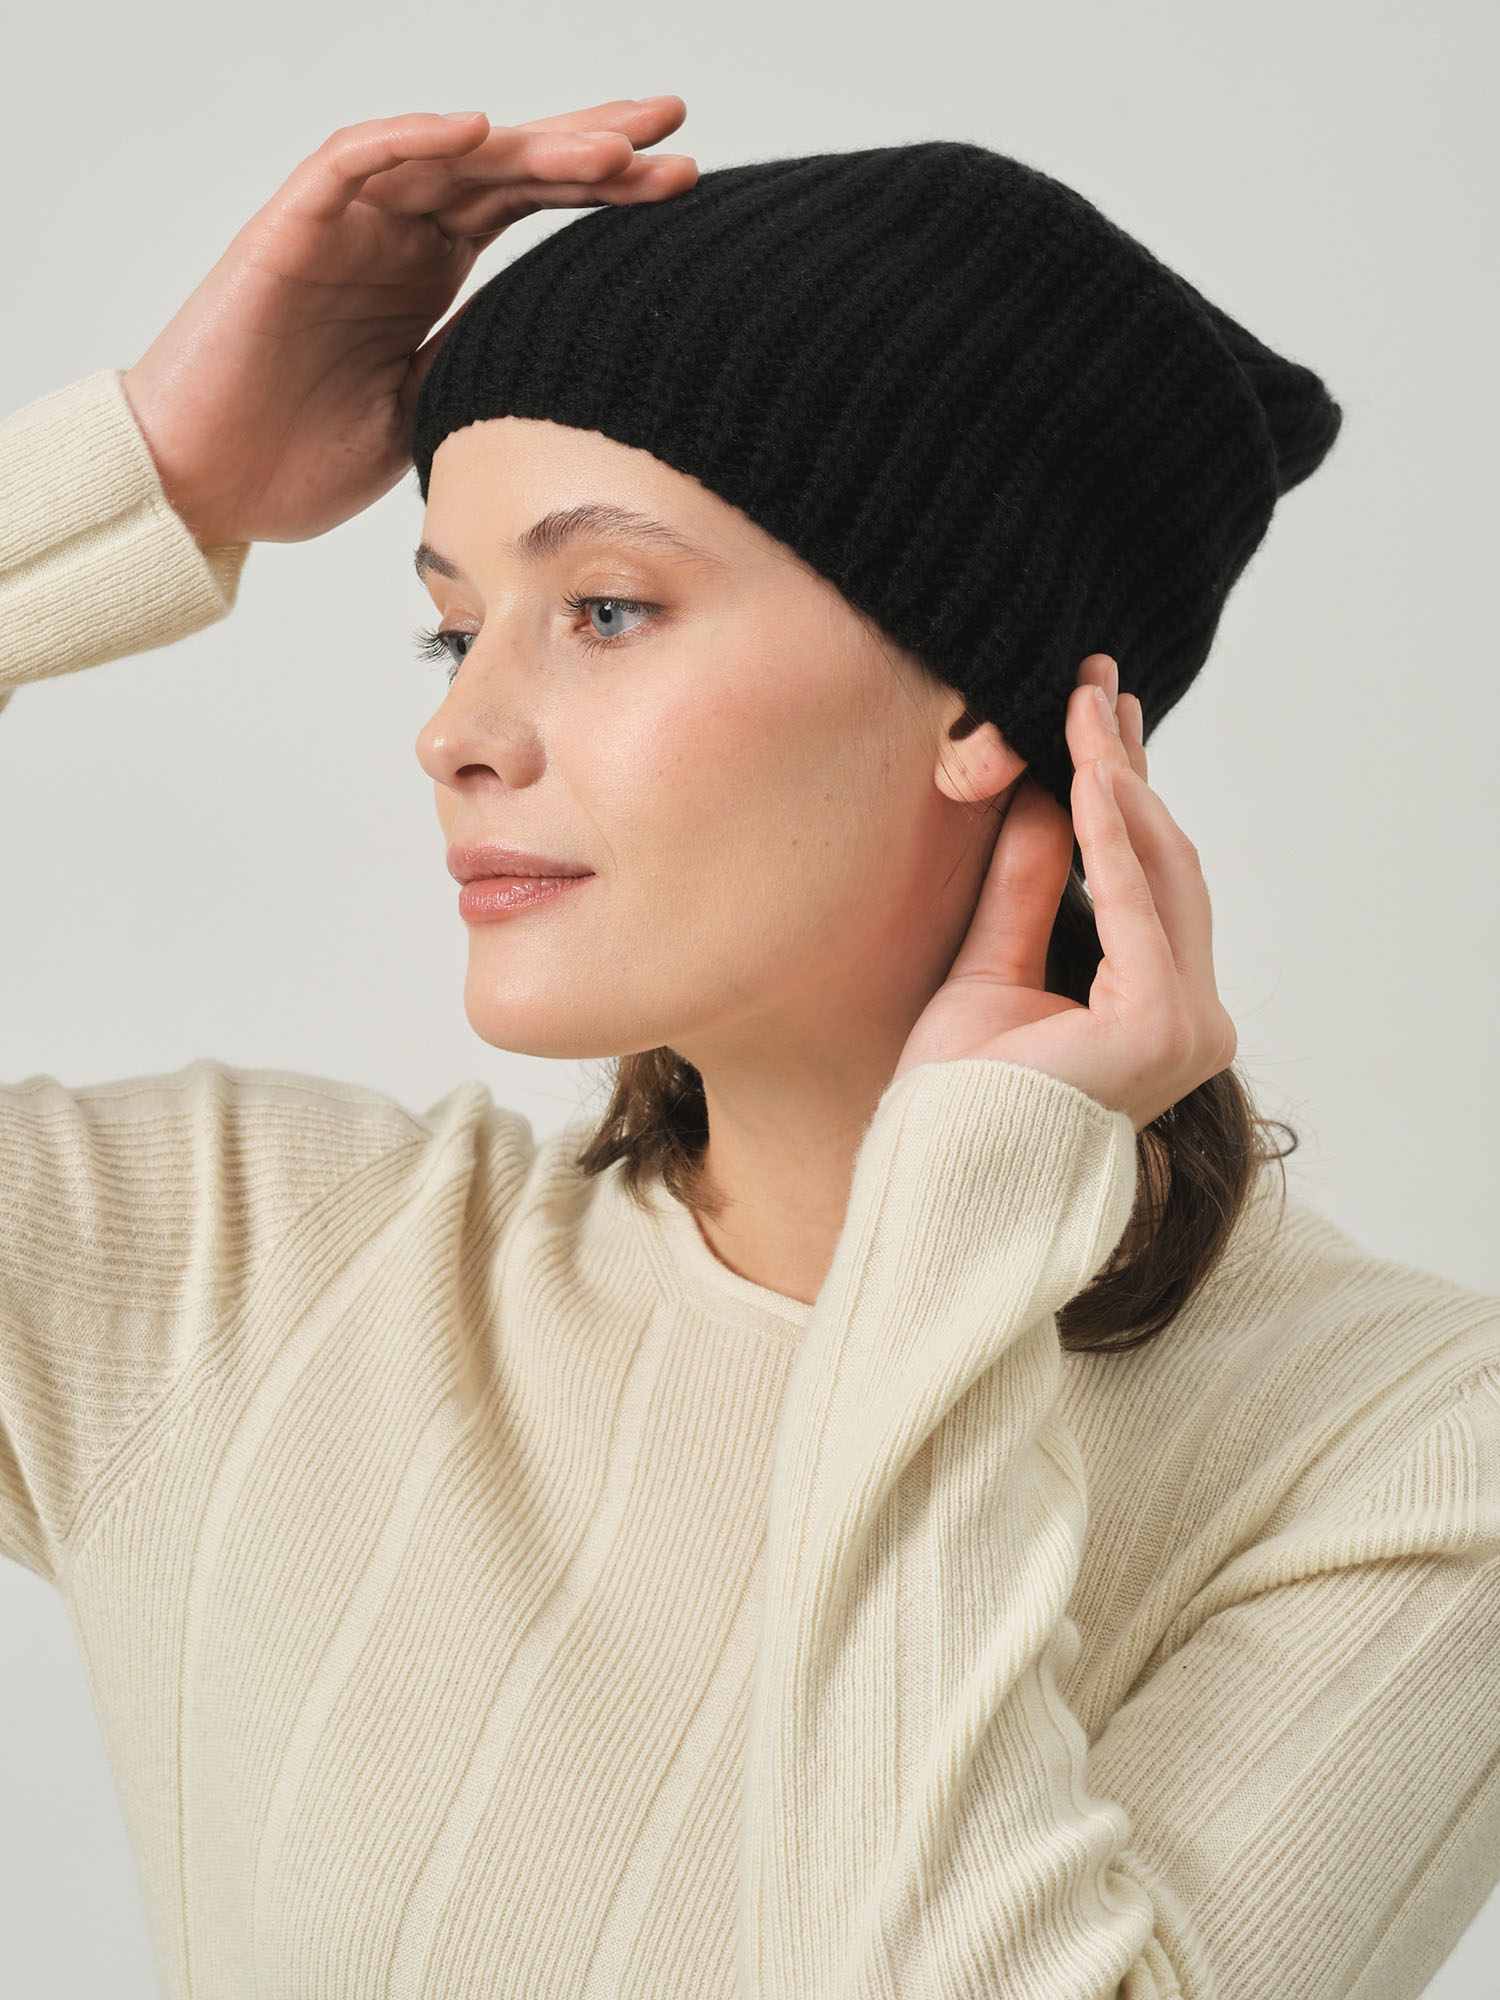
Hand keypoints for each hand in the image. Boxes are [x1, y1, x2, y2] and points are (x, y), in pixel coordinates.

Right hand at [118, 98, 696, 548]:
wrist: (206, 489)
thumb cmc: (301, 459)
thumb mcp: (426, 414)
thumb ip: (483, 363)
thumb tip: (572, 353)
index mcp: (430, 275)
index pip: (530, 207)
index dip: (603, 191)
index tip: (682, 182)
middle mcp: (396, 235)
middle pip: (506, 168)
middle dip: (589, 146)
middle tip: (671, 130)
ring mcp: (345, 227)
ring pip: (446, 158)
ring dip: (526, 145)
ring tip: (604, 149)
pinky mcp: (287, 232)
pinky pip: (350, 164)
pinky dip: (409, 139)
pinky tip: (474, 131)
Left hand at [890, 654, 1237, 1132]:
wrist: (938, 1175)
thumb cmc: (957, 1098)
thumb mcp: (990, 966)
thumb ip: (1028, 887)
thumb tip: (1046, 794)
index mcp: (1157, 1008)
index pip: (1146, 880)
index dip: (1124, 792)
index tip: (1098, 715)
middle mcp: (1193, 1017)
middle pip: (1162, 865)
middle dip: (1127, 770)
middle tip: (1094, 683)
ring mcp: (1187, 1024)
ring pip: (1159, 873)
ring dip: (1119, 783)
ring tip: (1082, 707)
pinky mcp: (1162, 1025)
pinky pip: (1136, 905)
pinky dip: (1110, 836)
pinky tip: (1086, 773)